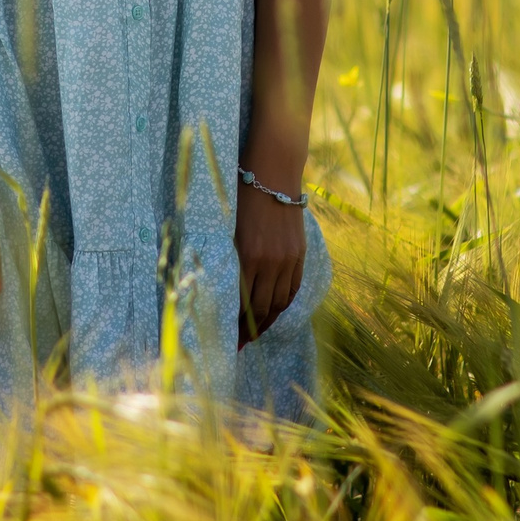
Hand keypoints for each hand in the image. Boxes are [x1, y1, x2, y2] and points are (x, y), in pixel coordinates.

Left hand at [235, 187, 307, 344]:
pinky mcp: (299, 254)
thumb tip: (220, 289)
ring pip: (279, 302)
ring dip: (267, 322)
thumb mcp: (227, 229)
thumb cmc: (239, 198)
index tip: (227, 340)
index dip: (234, 324)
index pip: (241, 302)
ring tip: (256, 334)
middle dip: (249, 330)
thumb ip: (228, 259)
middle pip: (261, 308)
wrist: (271, 175)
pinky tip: (275, 313)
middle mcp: (269, 262)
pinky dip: (284, 304)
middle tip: (239, 345)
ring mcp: (287, 259)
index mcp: (246, 256)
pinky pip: (293, 288)